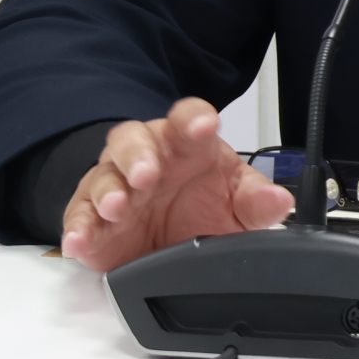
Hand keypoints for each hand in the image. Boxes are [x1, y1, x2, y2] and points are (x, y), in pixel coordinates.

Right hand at [59, 98, 293, 272]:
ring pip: (103, 176)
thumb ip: (255, 201)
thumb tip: (280, 200)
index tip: (204, 124)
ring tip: (118, 205)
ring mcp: (115, 187)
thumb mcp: (235, 206)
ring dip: (109, 190)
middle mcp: (146, 158)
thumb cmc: (199, 207)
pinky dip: (78, 229)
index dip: (193, 118)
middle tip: (149, 172)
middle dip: (139, 153)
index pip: (186, 118)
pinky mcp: (92, 220)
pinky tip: (80, 240)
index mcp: (184, 146)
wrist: (164, 239)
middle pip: (133, 139)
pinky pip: (79, 218)